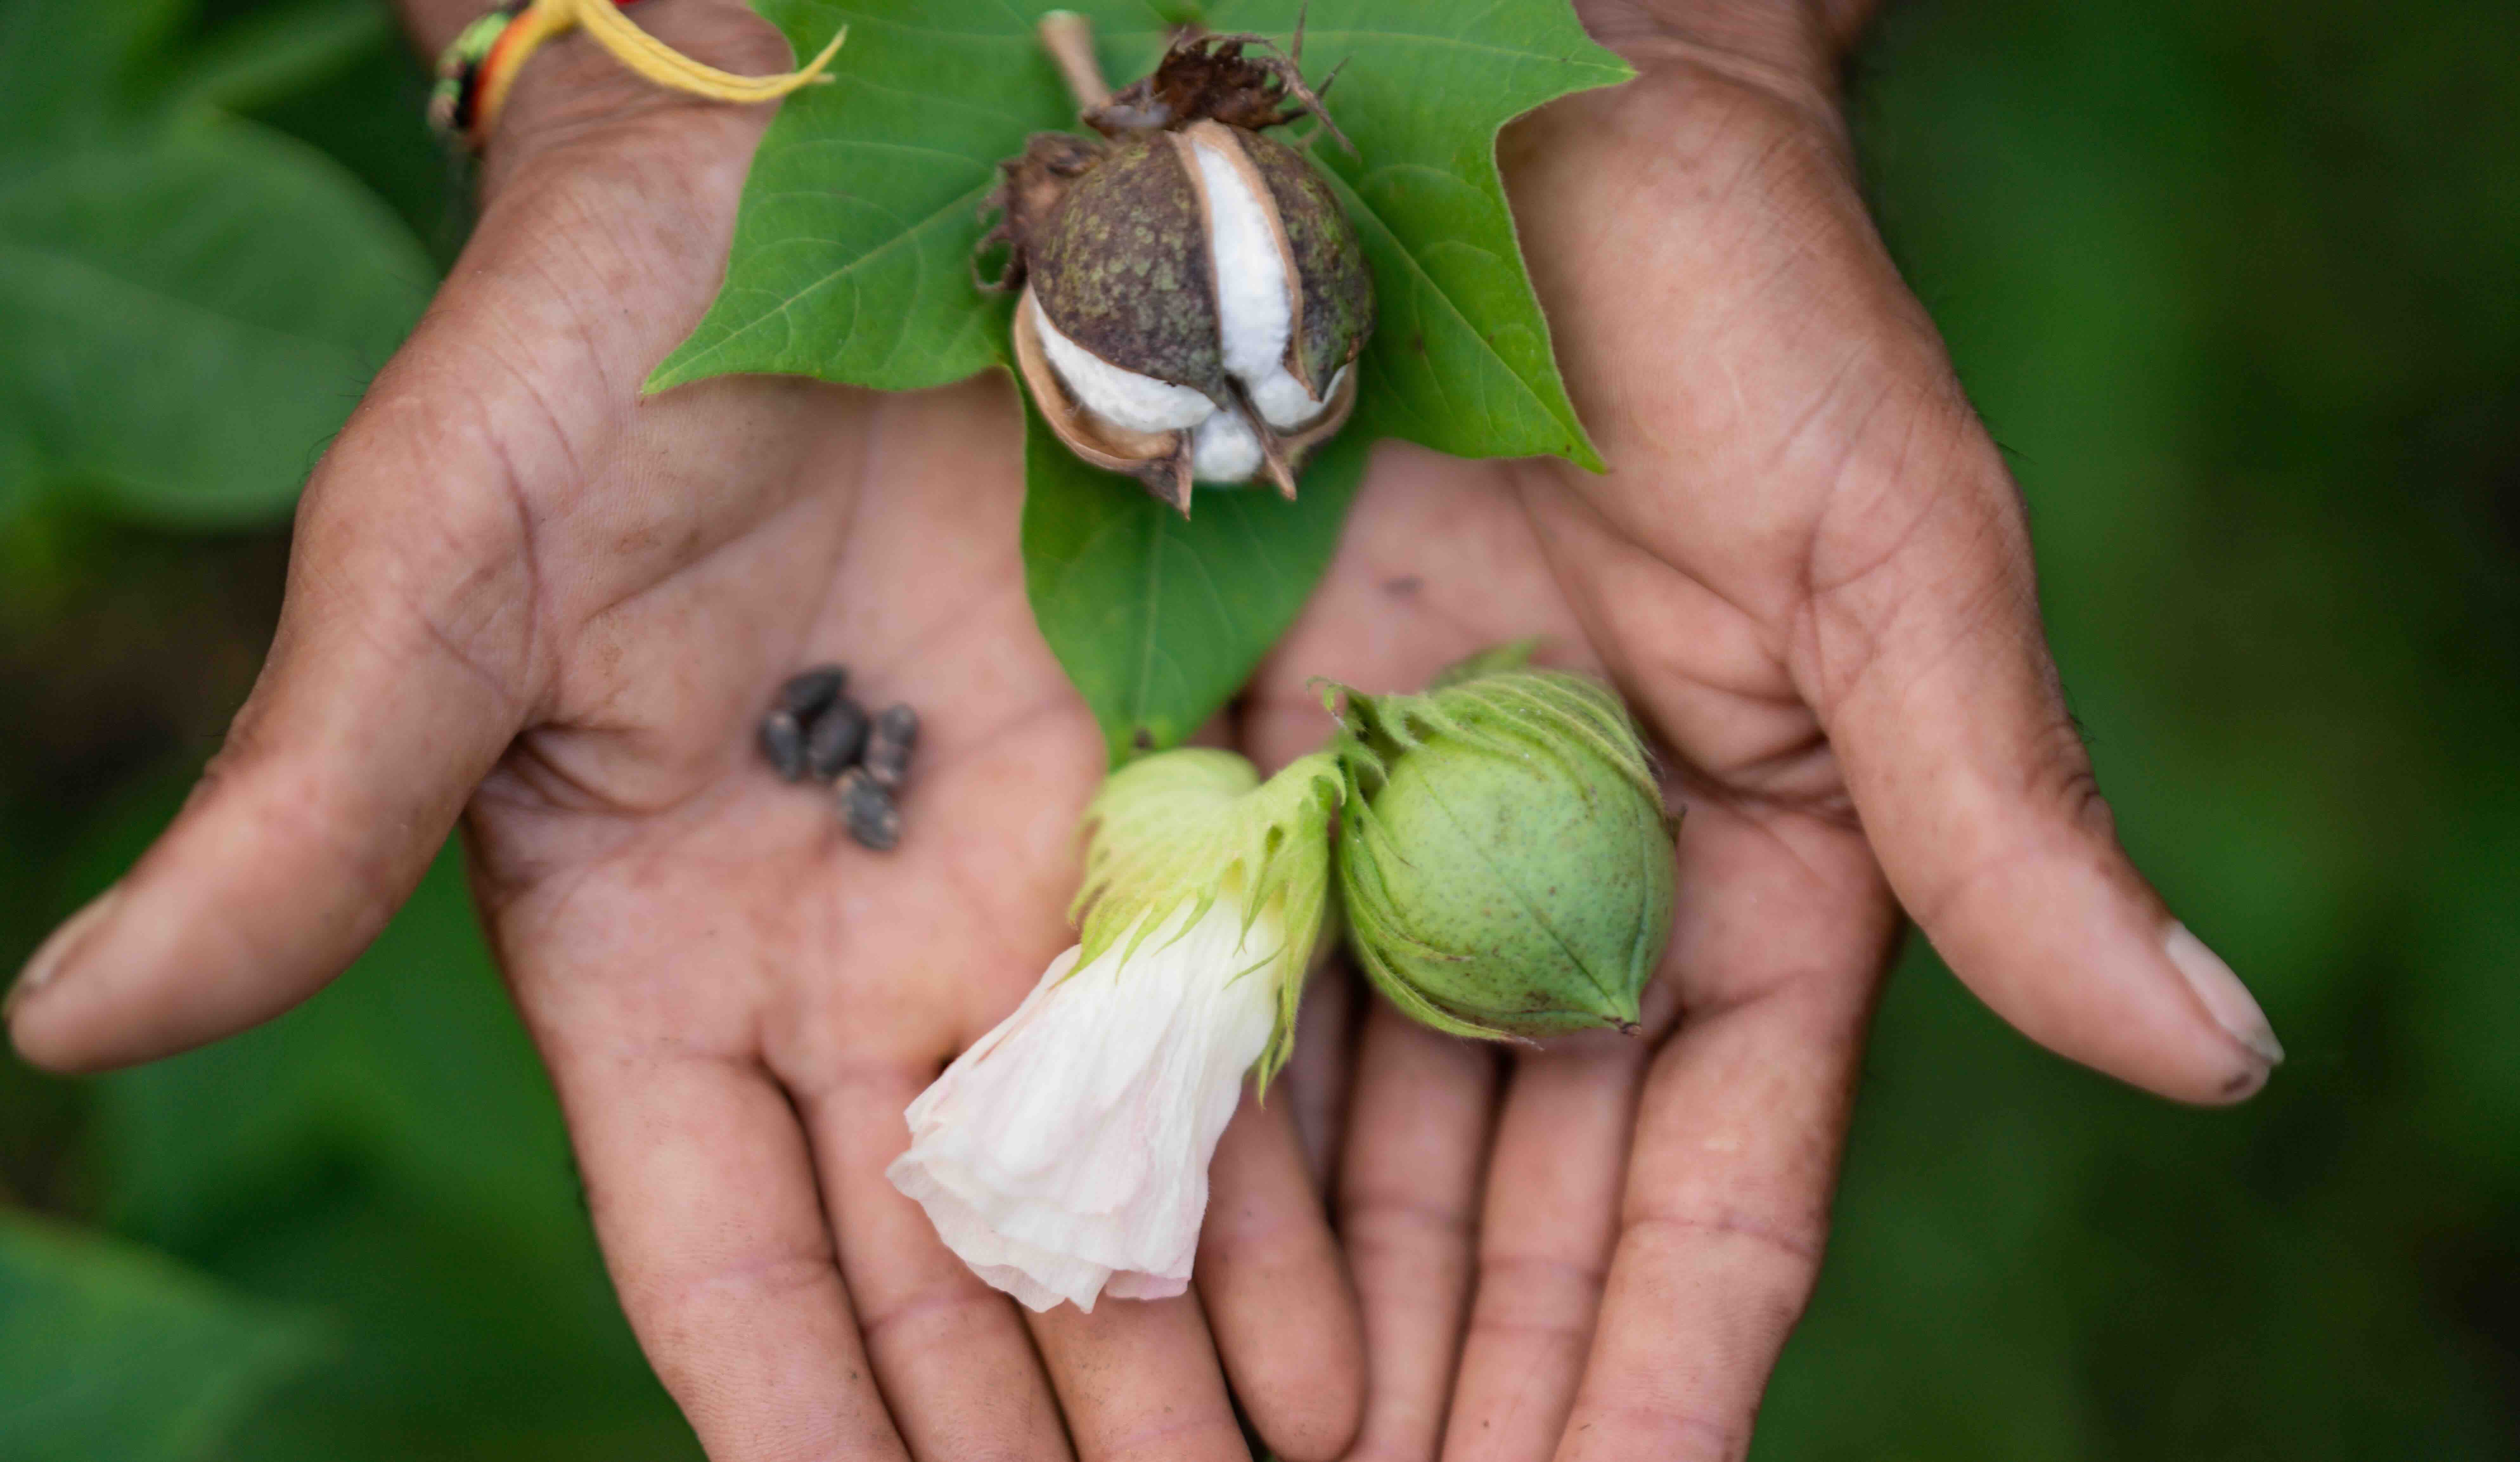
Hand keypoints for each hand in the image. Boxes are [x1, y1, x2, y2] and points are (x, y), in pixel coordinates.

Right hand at [5, 4, 1362, 1458]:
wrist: (811, 173)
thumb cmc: (588, 347)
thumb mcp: (443, 568)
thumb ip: (317, 806)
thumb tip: (74, 1013)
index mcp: (657, 954)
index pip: (725, 1263)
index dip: (799, 1427)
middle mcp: (848, 961)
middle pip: (939, 1271)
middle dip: (1030, 1443)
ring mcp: (1018, 888)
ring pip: (1105, 1189)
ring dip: (1181, 1363)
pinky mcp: (1170, 791)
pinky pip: (1237, 1030)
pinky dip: (1290, 1186)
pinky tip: (1364, 1328)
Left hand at [1242, 2, 2283, 1457]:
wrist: (1501, 102)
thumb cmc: (1733, 295)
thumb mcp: (1889, 554)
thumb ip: (2003, 812)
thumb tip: (2207, 1048)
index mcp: (1745, 874)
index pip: (1708, 1189)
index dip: (1660, 1370)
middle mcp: (1551, 886)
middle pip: (1512, 1209)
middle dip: (1464, 1395)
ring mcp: (1378, 837)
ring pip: (1345, 1149)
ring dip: (1305, 1334)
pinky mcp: (1220, 763)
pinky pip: (1192, 996)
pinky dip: (1173, 1152)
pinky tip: (1128, 1303)